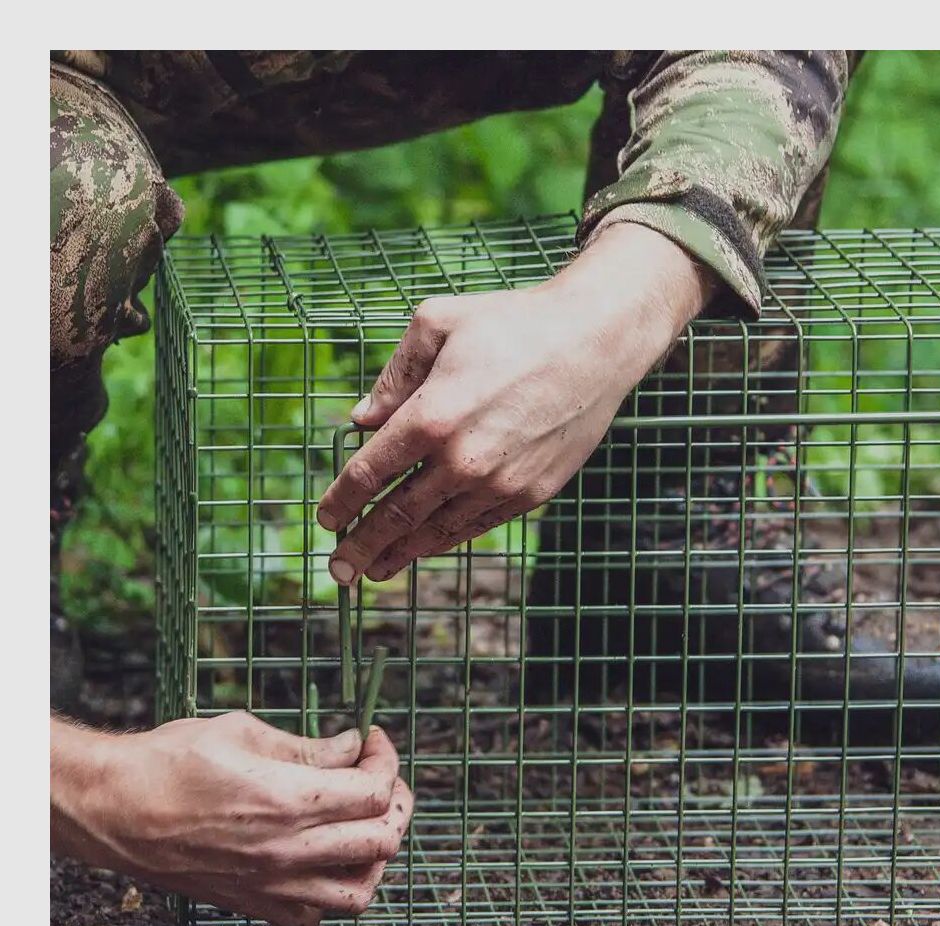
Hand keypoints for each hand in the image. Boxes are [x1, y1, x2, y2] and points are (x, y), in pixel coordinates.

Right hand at [51, 713, 413, 925]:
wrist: (115, 809)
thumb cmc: (172, 760)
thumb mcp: (245, 732)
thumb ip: (308, 746)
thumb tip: (352, 747)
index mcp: (289, 800)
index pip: (375, 790)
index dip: (386, 760)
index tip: (372, 741)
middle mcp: (288, 850)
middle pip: (382, 840)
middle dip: (395, 802)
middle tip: (380, 777)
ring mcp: (272, 885)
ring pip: (359, 892)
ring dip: (375, 855)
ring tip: (364, 824)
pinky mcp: (253, 905)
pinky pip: (316, 916)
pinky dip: (335, 890)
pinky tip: (325, 858)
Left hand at [318, 222, 713, 583]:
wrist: (596, 342)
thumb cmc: (514, 323)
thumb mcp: (438, 323)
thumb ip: (394, 376)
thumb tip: (361, 420)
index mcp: (431, 417)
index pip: (370, 473)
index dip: (342, 501)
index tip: (325, 520)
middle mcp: (462, 460)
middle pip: (397, 516)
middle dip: (361, 546)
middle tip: (338, 570)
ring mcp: (499, 483)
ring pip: (436, 531)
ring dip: (400, 554)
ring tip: (374, 570)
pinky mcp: (531, 493)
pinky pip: (476, 526)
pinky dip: (445, 540)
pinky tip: (426, 546)